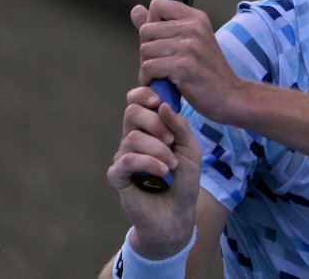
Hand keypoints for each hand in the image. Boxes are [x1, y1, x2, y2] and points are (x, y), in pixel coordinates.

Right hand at [105, 86, 199, 258]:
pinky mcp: (117, 176)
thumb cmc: (184, 180)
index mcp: (148, 128)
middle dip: (155, 122)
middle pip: (131, 112)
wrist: (178, 213)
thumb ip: (180, 126)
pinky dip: (149, 163)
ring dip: (158, 149)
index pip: (136, 101)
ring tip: (171, 165)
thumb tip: (163, 105)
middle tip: (172, 140)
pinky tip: (162, 172)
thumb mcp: (191, 149)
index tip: (158, 102)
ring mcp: (123, 157)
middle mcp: (132, 139)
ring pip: (132, 137)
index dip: (143, 95)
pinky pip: (126, 160)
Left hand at [131, 0, 244, 123]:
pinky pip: (149, 67)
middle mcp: (193, 27)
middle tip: (161, 64)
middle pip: (146, 30)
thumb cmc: (208, 72)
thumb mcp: (188, 42)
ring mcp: (189, 46)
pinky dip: (149, 79)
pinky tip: (161, 84)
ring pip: (145, 50)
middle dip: (147, 50)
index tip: (162, 42)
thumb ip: (160, 26)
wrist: (231, 96)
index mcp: (195, 17)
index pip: (157, 6)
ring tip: (162, 75)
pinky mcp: (183, 66)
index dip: (152, 24)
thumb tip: (136, 10)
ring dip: (147, 67)